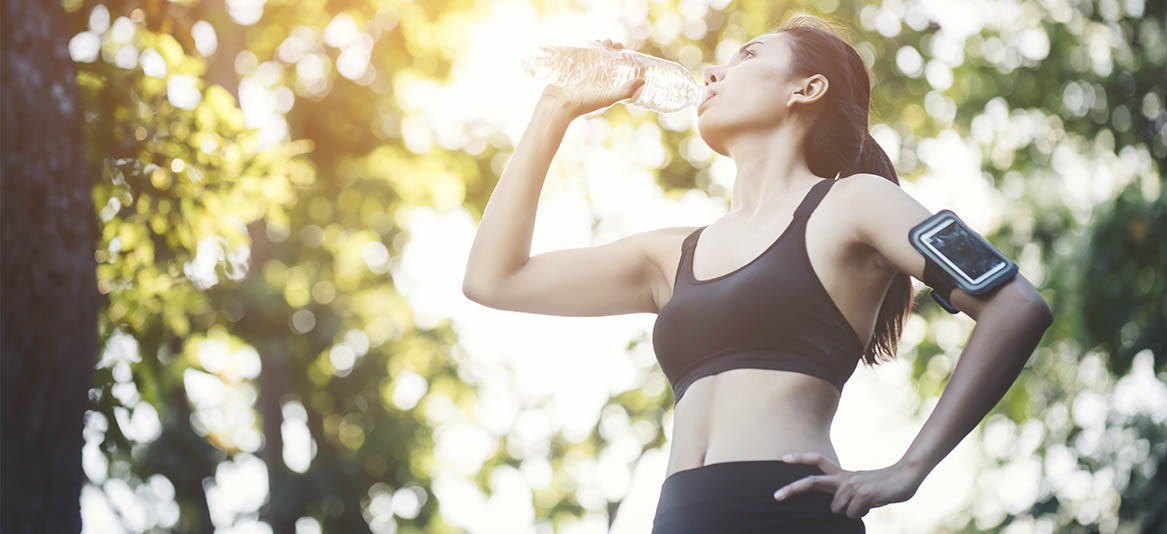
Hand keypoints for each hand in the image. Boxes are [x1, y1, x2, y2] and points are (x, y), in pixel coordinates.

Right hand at [540, 39, 646, 117]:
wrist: (558, 105)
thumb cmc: (583, 104)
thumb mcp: (607, 98)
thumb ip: (625, 91)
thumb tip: (644, 80)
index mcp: (605, 83)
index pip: (618, 66)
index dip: (623, 56)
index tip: (624, 50)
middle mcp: (596, 76)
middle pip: (607, 56)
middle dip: (612, 47)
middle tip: (613, 45)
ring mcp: (583, 70)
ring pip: (595, 52)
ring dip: (600, 44)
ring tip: (602, 43)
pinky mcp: (571, 66)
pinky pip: (580, 51)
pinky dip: (586, 45)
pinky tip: (590, 43)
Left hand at [771, 452, 921, 518]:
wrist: (906, 476)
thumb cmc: (884, 485)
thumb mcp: (861, 489)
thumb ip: (847, 495)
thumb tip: (838, 509)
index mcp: (843, 474)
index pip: (818, 461)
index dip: (801, 458)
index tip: (783, 458)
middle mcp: (843, 478)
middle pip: (811, 483)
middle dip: (792, 490)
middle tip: (775, 497)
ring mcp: (851, 485)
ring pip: (838, 510)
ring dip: (852, 511)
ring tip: (868, 502)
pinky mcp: (862, 494)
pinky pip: (853, 514)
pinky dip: (863, 513)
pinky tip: (873, 503)